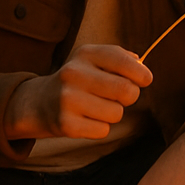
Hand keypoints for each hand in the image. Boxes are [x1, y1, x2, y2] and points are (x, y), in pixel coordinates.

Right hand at [3, 44, 151, 139]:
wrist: (41, 101)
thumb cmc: (79, 79)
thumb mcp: (94, 60)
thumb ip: (121, 58)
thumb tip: (141, 65)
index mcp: (86, 54)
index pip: (124, 62)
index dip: (142, 74)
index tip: (144, 80)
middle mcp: (74, 73)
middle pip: (126, 90)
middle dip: (130, 96)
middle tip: (120, 96)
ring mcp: (68, 99)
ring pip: (116, 113)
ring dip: (113, 113)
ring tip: (97, 107)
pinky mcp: (66, 124)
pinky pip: (103, 130)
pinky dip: (100, 127)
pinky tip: (86, 118)